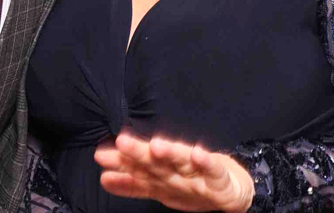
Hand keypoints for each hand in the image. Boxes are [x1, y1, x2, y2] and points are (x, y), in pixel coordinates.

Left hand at [95, 130, 254, 212]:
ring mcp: (198, 171)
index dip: (121, 162)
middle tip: (121, 141)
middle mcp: (177, 169)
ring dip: (171, 153)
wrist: (232, 191)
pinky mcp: (218, 176)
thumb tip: (104, 178)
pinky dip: (205, 160)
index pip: (139, 168)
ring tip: (157, 146)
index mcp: (163, 174)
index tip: (101, 154)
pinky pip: (212, 169)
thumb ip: (134, 184)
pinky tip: (198, 153)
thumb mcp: (162, 188)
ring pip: (182, 161)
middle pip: (156, 161)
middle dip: (139, 152)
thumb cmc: (194, 184)